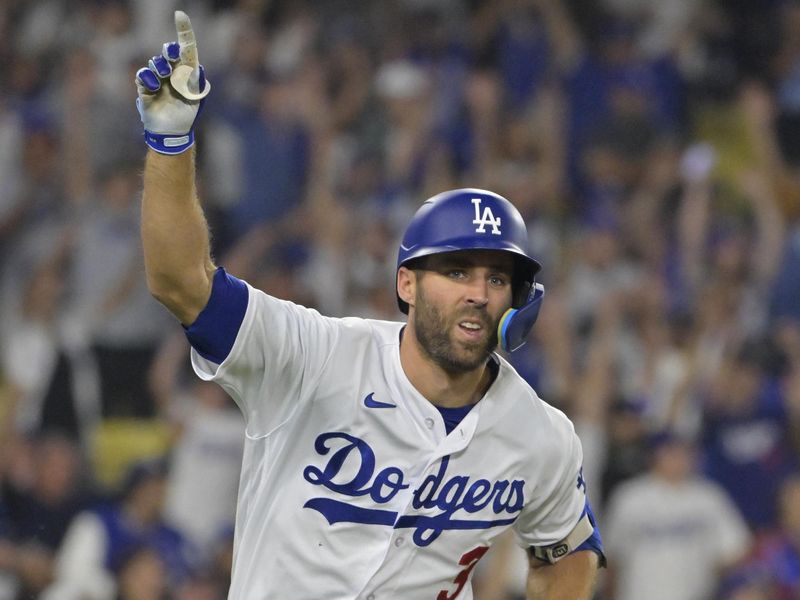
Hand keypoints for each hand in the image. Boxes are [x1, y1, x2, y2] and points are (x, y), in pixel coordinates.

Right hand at [135, 11, 210, 154]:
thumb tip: (194, 63)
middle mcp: (173, 71)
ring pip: (155, 61)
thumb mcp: (195, 94)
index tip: (180, 15)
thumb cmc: (187, 113)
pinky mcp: (145, 87)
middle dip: (170, 50)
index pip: (186, 47)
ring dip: (160, 67)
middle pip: (168, 51)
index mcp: (188, 71)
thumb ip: (194, 77)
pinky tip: (154, 88)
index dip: (183, 30)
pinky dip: (149, 79)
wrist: (173, 131)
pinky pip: (143, 75)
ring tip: (164, 77)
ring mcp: (158, 78)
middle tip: (172, 56)